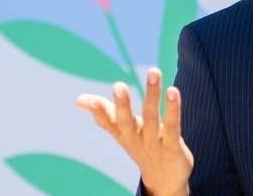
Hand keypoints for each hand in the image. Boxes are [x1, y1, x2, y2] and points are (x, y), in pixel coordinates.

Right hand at [76, 68, 192, 195]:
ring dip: (152, 95)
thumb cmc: (142, 146)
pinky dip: (173, 109)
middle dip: (122, 104)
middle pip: (127, 122)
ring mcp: (154, 144)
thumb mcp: (122, 132)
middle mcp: (136, 140)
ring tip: (154, 72)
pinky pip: (173, 126)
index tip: (87, 100)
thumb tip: (79, 99)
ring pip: (153, 118)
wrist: (165, 180)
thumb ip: (105, 113)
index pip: (107, 123)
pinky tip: (173, 91)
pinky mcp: (173, 147)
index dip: (98, 112)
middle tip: (118, 85)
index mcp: (123, 134)